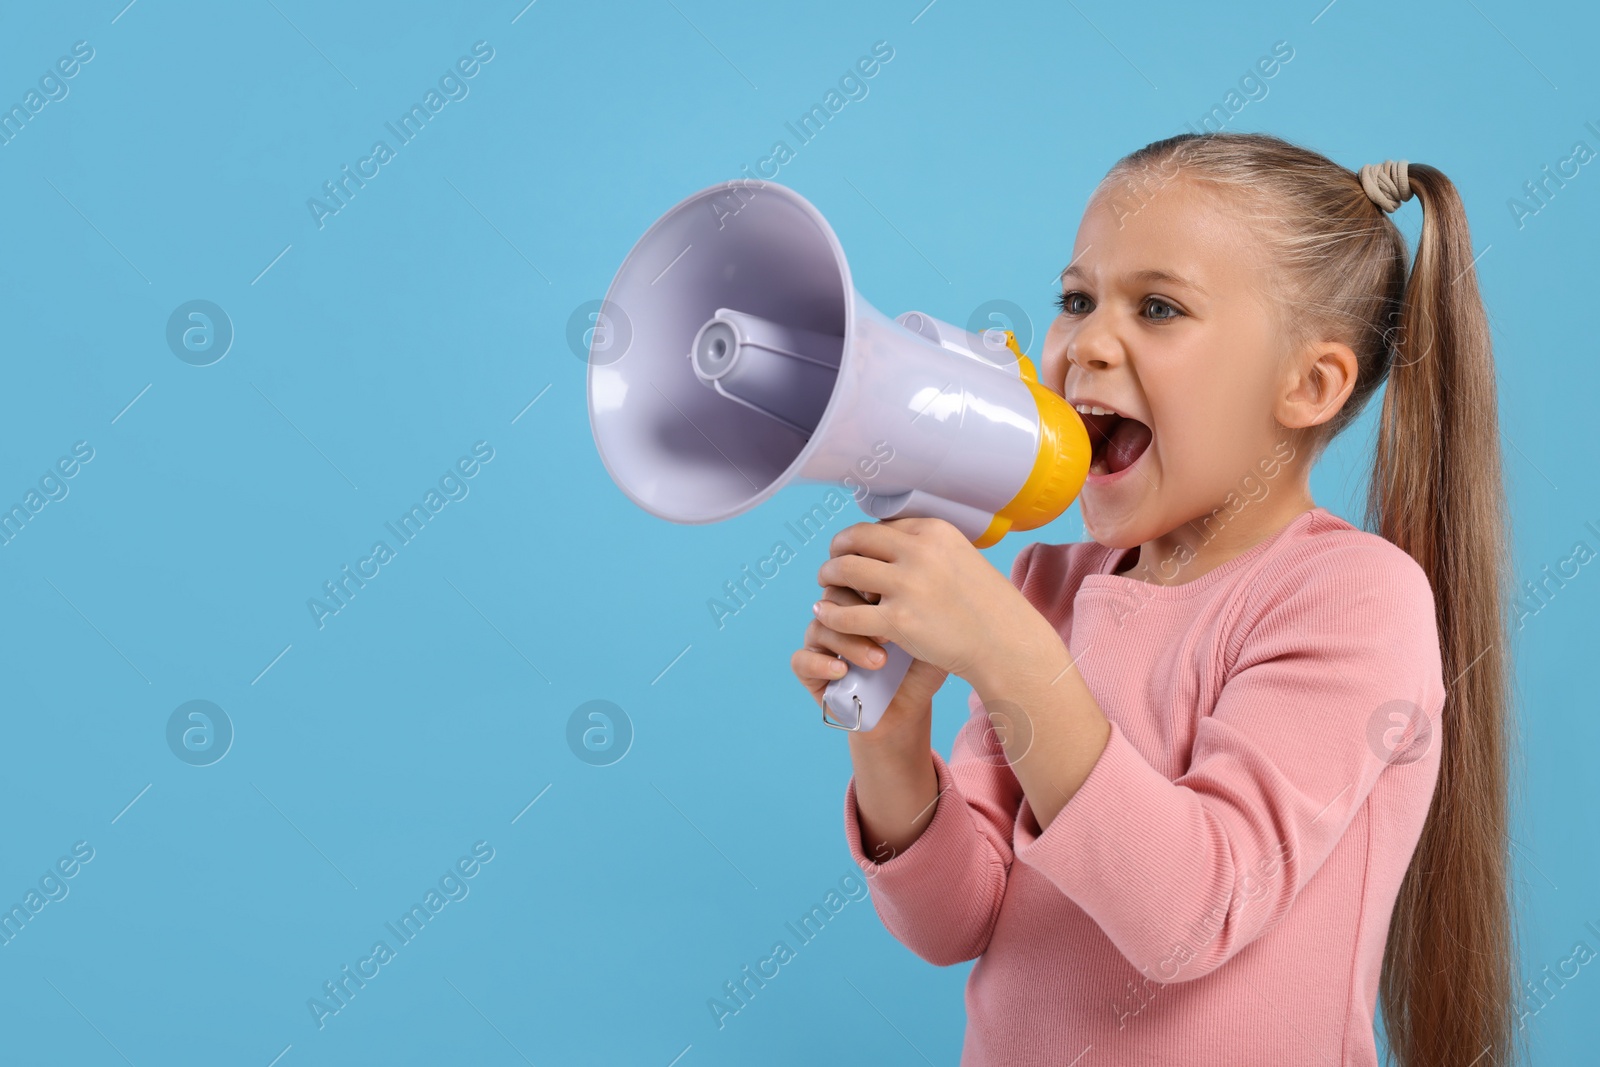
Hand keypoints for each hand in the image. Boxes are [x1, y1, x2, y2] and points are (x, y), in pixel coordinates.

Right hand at [790, 583, 947, 744]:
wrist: (908, 709)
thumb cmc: (919, 669)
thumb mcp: (931, 636)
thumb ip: (924, 607)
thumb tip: (921, 579)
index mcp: (863, 600)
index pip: (855, 574)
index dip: (869, 585)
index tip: (895, 603)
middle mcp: (838, 616)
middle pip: (832, 595)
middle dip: (858, 612)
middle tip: (888, 634)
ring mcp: (822, 643)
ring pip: (820, 627)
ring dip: (849, 643)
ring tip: (880, 661)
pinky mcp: (810, 671)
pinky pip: (802, 660)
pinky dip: (821, 664)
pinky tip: (844, 672)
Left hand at [812, 517, 1047, 684]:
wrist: (1005, 644)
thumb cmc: (986, 606)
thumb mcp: (960, 558)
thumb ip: (927, 549)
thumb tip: (891, 543)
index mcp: (933, 531)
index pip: (880, 526)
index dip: (861, 539)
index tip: (855, 552)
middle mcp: (918, 551)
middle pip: (855, 539)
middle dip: (836, 550)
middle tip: (831, 566)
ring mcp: (907, 585)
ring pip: (844, 571)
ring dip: (828, 577)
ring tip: (826, 587)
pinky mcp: (899, 621)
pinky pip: (847, 613)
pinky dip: (831, 613)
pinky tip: (825, 614)